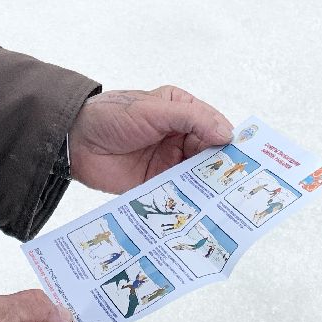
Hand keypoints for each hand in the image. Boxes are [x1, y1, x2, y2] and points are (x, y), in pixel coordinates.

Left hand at [68, 87, 232, 193]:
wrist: (74, 141)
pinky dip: (190, 201)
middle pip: (209, 155)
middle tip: (241, 185)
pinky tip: (202, 211)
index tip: (246, 158)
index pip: (214, 126)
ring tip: (227, 202)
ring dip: (209, 187)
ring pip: (197, 176)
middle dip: (223, 168)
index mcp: (181, 111)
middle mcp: (179, 137)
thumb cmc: (111, 116)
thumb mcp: (153, 110)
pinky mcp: (156, 185)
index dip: (229, 141)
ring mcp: (168, 162)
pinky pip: (179, 194)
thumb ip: (191, 118)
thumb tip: (227, 133)